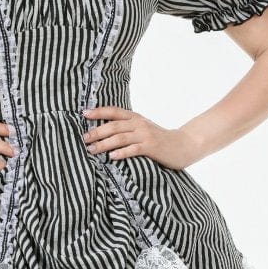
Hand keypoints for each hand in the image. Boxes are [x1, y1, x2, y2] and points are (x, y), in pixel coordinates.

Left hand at [81, 106, 202, 170]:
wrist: (184, 145)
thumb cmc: (159, 139)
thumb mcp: (142, 129)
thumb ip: (127, 128)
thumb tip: (103, 132)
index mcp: (135, 117)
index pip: (113, 111)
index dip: (98, 111)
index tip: (84, 113)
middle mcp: (139, 124)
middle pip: (113, 125)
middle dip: (96, 131)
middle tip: (84, 139)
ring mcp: (145, 135)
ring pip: (120, 138)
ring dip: (104, 144)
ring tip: (92, 150)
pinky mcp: (151, 147)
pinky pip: (133, 149)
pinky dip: (121, 152)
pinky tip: (112, 157)